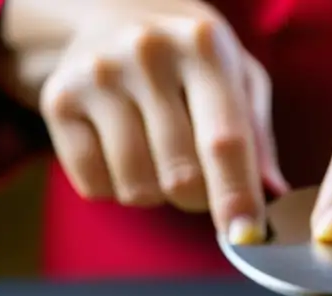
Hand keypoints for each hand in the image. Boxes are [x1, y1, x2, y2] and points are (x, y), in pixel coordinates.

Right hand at [35, 1, 287, 242]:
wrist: (118, 14)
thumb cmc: (194, 61)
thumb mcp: (240, 79)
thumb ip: (257, 138)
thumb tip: (272, 197)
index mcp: (204, 46)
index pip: (224, 141)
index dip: (237, 198)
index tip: (246, 237)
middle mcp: (147, 53)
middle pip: (181, 178)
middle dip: (199, 198)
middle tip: (200, 176)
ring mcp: (98, 75)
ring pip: (138, 189)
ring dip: (157, 193)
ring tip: (158, 152)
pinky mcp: (58, 100)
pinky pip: (96, 187)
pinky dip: (116, 187)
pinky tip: (124, 149)